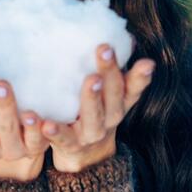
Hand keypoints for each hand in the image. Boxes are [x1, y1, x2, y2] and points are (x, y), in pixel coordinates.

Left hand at [41, 43, 154, 172]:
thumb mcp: (109, 91)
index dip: (140, 75)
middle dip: (110, 72)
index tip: (146, 61)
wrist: (86, 155)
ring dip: (91, 98)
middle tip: (104, 50)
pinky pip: (62, 138)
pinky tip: (45, 124)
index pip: (133, 87)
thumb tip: (127, 36)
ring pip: (94, 117)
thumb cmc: (96, 110)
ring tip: (90, 80)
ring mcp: (91, 133)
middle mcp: (110, 118)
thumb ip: (116, 67)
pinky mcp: (70, 145)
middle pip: (113, 96)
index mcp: (120, 102)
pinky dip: (55, 132)